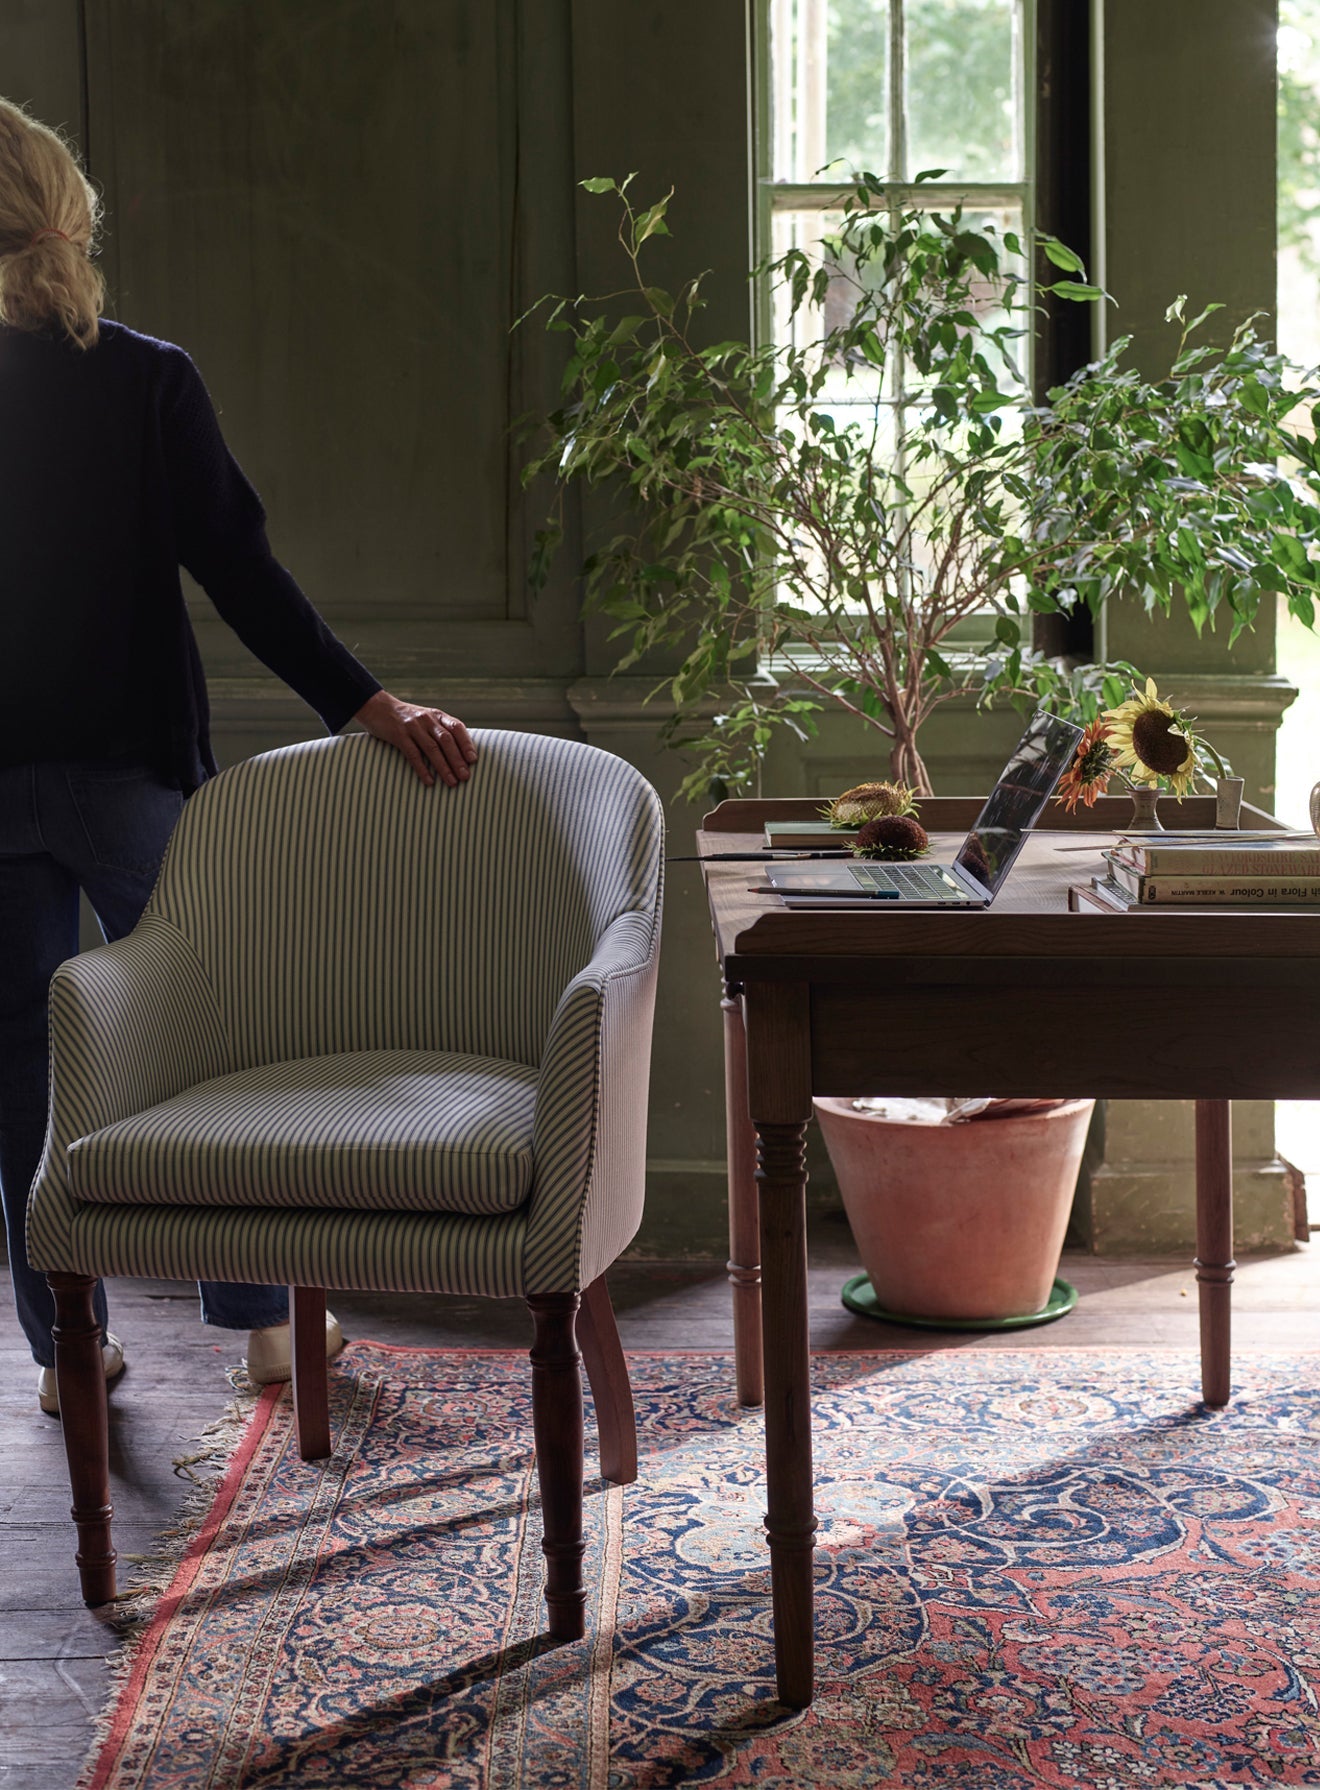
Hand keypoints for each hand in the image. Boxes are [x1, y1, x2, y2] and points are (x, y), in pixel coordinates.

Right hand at [353, 690, 477, 787]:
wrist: (377, 707)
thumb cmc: (407, 718)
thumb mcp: (426, 718)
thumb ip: (441, 730)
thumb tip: (460, 753)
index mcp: (437, 715)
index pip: (457, 728)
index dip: (466, 744)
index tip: (473, 760)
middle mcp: (427, 719)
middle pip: (446, 740)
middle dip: (457, 760)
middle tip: (465, 777)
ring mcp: (413, 727)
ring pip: (432, 748)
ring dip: (443, 767)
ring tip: (452, 782)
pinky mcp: (399, 735)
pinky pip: (413, 754)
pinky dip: (422, 769)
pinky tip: (429, 781)